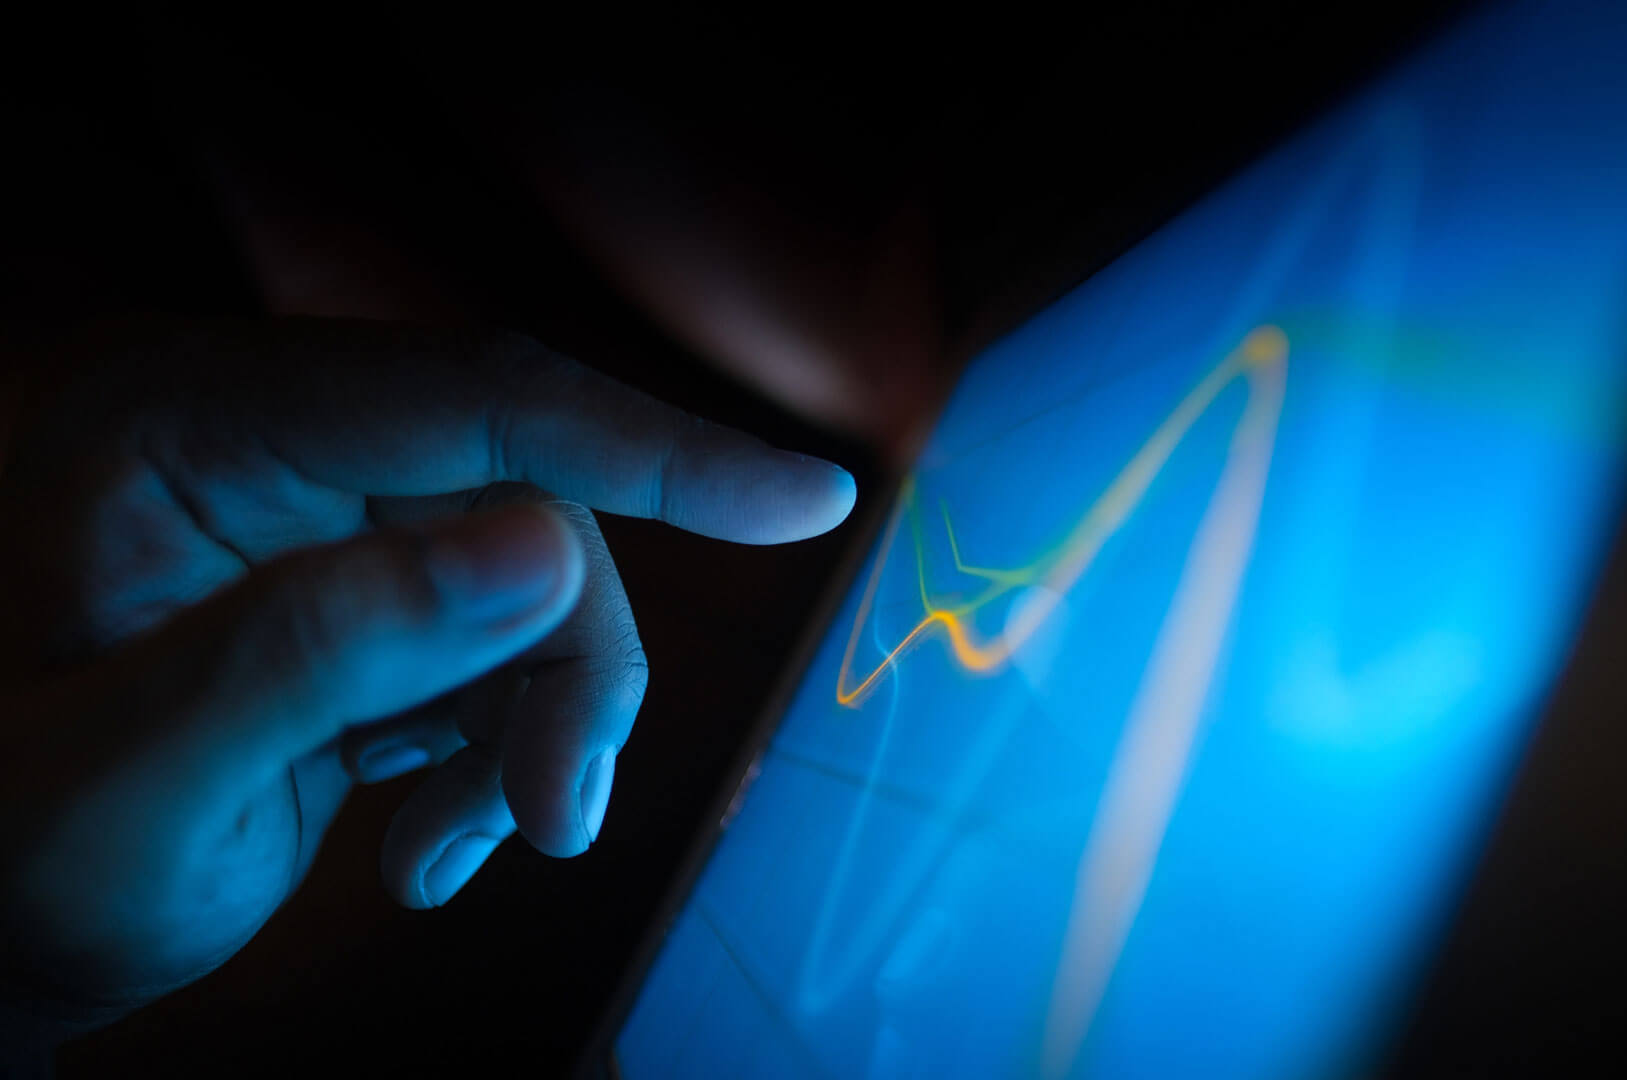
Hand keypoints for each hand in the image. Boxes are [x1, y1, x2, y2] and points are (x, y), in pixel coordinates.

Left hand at [0, 318, 853, 1031]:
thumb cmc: (4, 861)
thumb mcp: (130, 784)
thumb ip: (316, 652)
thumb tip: (545, 547)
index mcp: (177, 423)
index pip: (464, 399)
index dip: (653, 448)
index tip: (810, 498)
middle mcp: (261, 437)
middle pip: (527, 501)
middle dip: (567, 667)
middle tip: (557, 818)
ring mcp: (314, 513)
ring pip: (537, 585)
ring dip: (536, 728)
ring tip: (454, 854)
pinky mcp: (356, 586)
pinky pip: (503, 644)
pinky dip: (499, 750)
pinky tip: (426, 841)